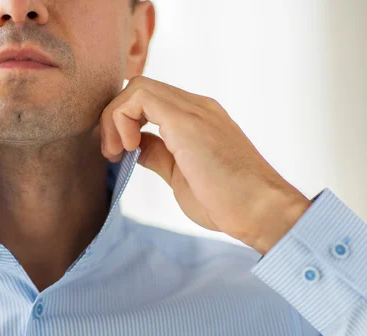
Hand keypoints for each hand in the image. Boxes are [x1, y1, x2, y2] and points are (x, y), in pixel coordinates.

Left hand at [100, 76, 310, 253]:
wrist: (260, 211)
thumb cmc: (227, 202)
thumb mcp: (179, 174)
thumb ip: (159, 155)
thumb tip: (136, 147)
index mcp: (197, 120)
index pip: (149, 102)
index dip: (124, 122)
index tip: (118, 155)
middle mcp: (196, 107)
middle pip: (139, 90)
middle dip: (113, 118)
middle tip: (112, 153)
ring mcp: (194, 110)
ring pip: (137, 88)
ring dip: (114, 118)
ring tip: (117, 152)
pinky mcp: (186, 120)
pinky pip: (140, 97)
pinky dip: (121, 119)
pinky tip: (128, 148)